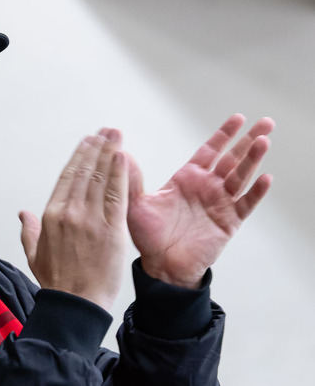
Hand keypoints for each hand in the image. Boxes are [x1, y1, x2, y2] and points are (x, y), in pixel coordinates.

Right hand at [19, 130, 127, 311]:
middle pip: (85, 171)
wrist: (76, 304)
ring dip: (110, 152)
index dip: (79, 157)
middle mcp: (70, 212)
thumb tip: (22, 214)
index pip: (67, 177)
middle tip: (106, 132)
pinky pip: (117, 193)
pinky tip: (123, 156)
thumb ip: (28, 231)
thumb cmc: (57, 284)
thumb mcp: (34, 256)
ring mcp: (91, 218)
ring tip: (116, 135)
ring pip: (101, 177)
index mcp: (51, 216)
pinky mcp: (111, 228)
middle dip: (97, 148)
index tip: (87, 143)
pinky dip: (120, 173)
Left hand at [127, 115, 273, 287]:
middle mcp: (207, 188)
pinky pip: (245, 204)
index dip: (224, 134)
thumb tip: (119, 154)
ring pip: (241, 176)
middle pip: (233, 158)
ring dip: (253, 159)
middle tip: (266, 122)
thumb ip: (131, 180)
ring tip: (263, 142)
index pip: (211, 150)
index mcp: (188, 179)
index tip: (238, 118)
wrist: (161, 266)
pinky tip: (265, 178)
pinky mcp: (228, 223)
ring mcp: (220, 204)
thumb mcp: (136, 205)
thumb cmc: (149, 237)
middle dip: (249, 140)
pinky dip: (256, 192)